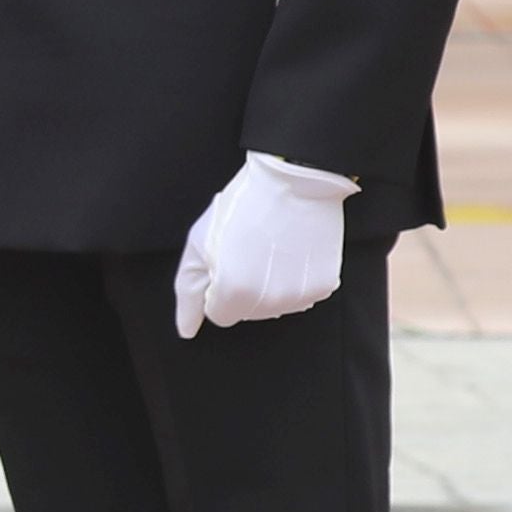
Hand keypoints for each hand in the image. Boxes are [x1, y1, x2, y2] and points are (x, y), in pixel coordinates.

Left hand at [171, 152, 354, 336]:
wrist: (294, 181)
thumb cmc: (241, 208)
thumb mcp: (198, 246)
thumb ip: (188, 294)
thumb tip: (187, 330)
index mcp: (233, 293)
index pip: (219, 315)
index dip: (218, 287)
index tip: (226, 261)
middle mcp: (268, 302)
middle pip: (247, 312)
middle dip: (242, 287)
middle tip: (249, 250)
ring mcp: (299, 295)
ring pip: (274, 306)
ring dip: (269, 285)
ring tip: (271, 249)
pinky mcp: (324, 285)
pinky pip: (300, 295)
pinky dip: (295, 279)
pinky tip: (292, 252)